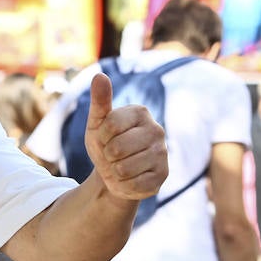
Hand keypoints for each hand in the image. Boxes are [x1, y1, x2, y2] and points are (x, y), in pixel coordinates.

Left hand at [84, 72, 168, 200]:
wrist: (114, 173)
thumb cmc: (105, 143)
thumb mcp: (97, 122)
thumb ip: (100, 100)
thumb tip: (99, 75)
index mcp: (141, 112)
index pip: (110, 125)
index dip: (100, 137)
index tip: (104, 139)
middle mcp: (157, 131)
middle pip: (117, 148)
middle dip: (107, 156)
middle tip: (112, 155)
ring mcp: (163, 154)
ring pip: (124, 168)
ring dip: (113, 171)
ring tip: (118, 167)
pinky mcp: (163, 176)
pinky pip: (133, 185)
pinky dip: (122, 185)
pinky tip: (127, 179)